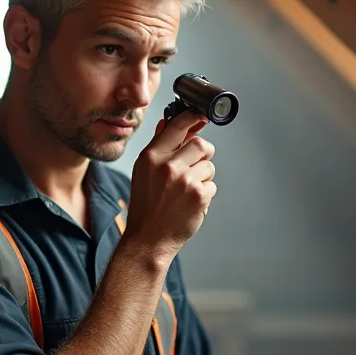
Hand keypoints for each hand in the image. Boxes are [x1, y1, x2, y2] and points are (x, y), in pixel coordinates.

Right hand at [123, 109, 216, 260]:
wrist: (147, 239)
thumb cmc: (145, 206)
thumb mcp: (143, 172)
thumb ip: (158, 146)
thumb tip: (168, 122)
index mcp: (151, 156)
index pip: (177, 126)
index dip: (193, 117)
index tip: (201, 115)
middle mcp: (168, 165)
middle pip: (201, 144)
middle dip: (203, 153)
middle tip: (196, 165)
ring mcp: (185, 180)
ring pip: (209, 166)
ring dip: (203, 177)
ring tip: (187, 191)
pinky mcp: (199, 196)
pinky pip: (212, 185)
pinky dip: (205, 194)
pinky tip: (190, 203)